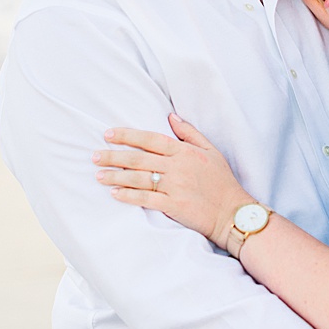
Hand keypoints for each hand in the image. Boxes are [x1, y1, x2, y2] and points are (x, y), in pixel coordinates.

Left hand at [97, 114, 250, 243]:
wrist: (234, 212)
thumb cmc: (223, 182)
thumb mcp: (212, 151)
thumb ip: (190, 133)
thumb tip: (171, 116)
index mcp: (186, 152)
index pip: (151, 139)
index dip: (128, 135)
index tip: (108, 134)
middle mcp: (178, 167)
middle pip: (139, 158)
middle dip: (113, 156)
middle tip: (94, 156)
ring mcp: (175, 186)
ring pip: (139, 178)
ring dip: (115, 176)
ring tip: (98, 175)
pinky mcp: (174, 205)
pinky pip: (146, 198)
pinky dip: (129, 196)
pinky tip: (115, 193)